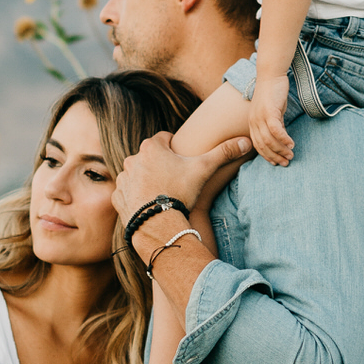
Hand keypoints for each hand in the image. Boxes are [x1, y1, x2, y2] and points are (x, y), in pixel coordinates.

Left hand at [111, 131, 252, 225]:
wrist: (158, 224)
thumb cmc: (180, 192)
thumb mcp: (203, 169)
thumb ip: (224, 152)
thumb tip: (247, 141)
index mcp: (151, 147)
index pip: (164, 139)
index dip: (175, 149)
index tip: (182, 161)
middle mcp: (132, 159)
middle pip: (150, 156)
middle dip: (161, 164)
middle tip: (175, 179)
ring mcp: (123, 178)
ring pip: (138, 173)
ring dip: (147, 179)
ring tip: (163, 193)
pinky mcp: (117, 196)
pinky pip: (128, 191)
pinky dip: (136, 195)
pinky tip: (150, 204)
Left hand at [248, 75, 294, 165]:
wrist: (271, 75)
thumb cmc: (273, 93)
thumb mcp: (273, 112)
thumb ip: (275, 124)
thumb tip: (281, 137)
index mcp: (252, 123)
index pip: (258, 145)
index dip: (267, 156)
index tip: (277, 163)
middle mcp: (254, 121)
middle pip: (263, 145)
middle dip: (275, 156)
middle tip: (287, 162)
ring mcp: (260, 116)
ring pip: (269, 140)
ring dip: (281, 149)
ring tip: (291, 154)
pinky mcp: (269, 111)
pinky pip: (276, 130)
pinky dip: (284, 138)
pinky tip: (291, 144)